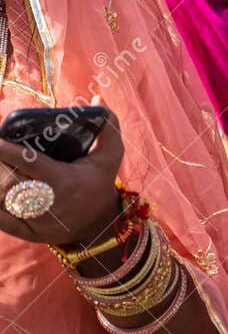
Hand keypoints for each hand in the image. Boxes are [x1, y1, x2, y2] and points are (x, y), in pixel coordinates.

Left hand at [0, 108, 124, 249]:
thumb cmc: (100, 182)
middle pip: (11, 182)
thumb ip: (108, 127)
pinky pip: (3, 222)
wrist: (99, 224)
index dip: (7, 151)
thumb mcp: (111, 156)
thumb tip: (98, 99)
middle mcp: (49, 203)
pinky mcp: (29, 234)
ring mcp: (37, 221)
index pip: (29, 163)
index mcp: (65, 181)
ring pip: (4, 200)